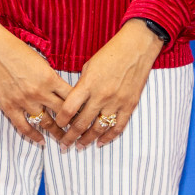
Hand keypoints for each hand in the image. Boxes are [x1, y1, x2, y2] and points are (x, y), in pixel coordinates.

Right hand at [0, 19, 73, 144]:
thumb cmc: (18, 51)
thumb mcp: (42, 62)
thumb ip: (52, 78)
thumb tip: (62, 92)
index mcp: (50, 78)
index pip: (72, 98)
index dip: (81, 107)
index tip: (86, 114)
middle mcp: (40, 92)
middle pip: (62, 113)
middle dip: (73, 124)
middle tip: (80, 131)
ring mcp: (24, 101)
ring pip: (46, 123)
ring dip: (56, 133)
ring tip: (64, 141)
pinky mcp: (10, 107)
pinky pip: (24, 127)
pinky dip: (34, 136)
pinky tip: (42, 142)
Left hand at [55, 20, 163, 149]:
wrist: (137, 48)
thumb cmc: (111, 53)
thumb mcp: (89, 66)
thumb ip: (81, 86)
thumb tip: (74, 104)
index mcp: (88, 84)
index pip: (69, 109)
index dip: (60, 120)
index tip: (57, 124)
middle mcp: (101, 95)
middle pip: (81, 123)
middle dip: (70, 136)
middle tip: (64, 144)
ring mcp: (116, 102)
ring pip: (99, 128)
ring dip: (87, 140)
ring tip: (80, 146)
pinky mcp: (129, 105)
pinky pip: (118, 127)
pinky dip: (108, 137)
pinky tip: (100, 143)